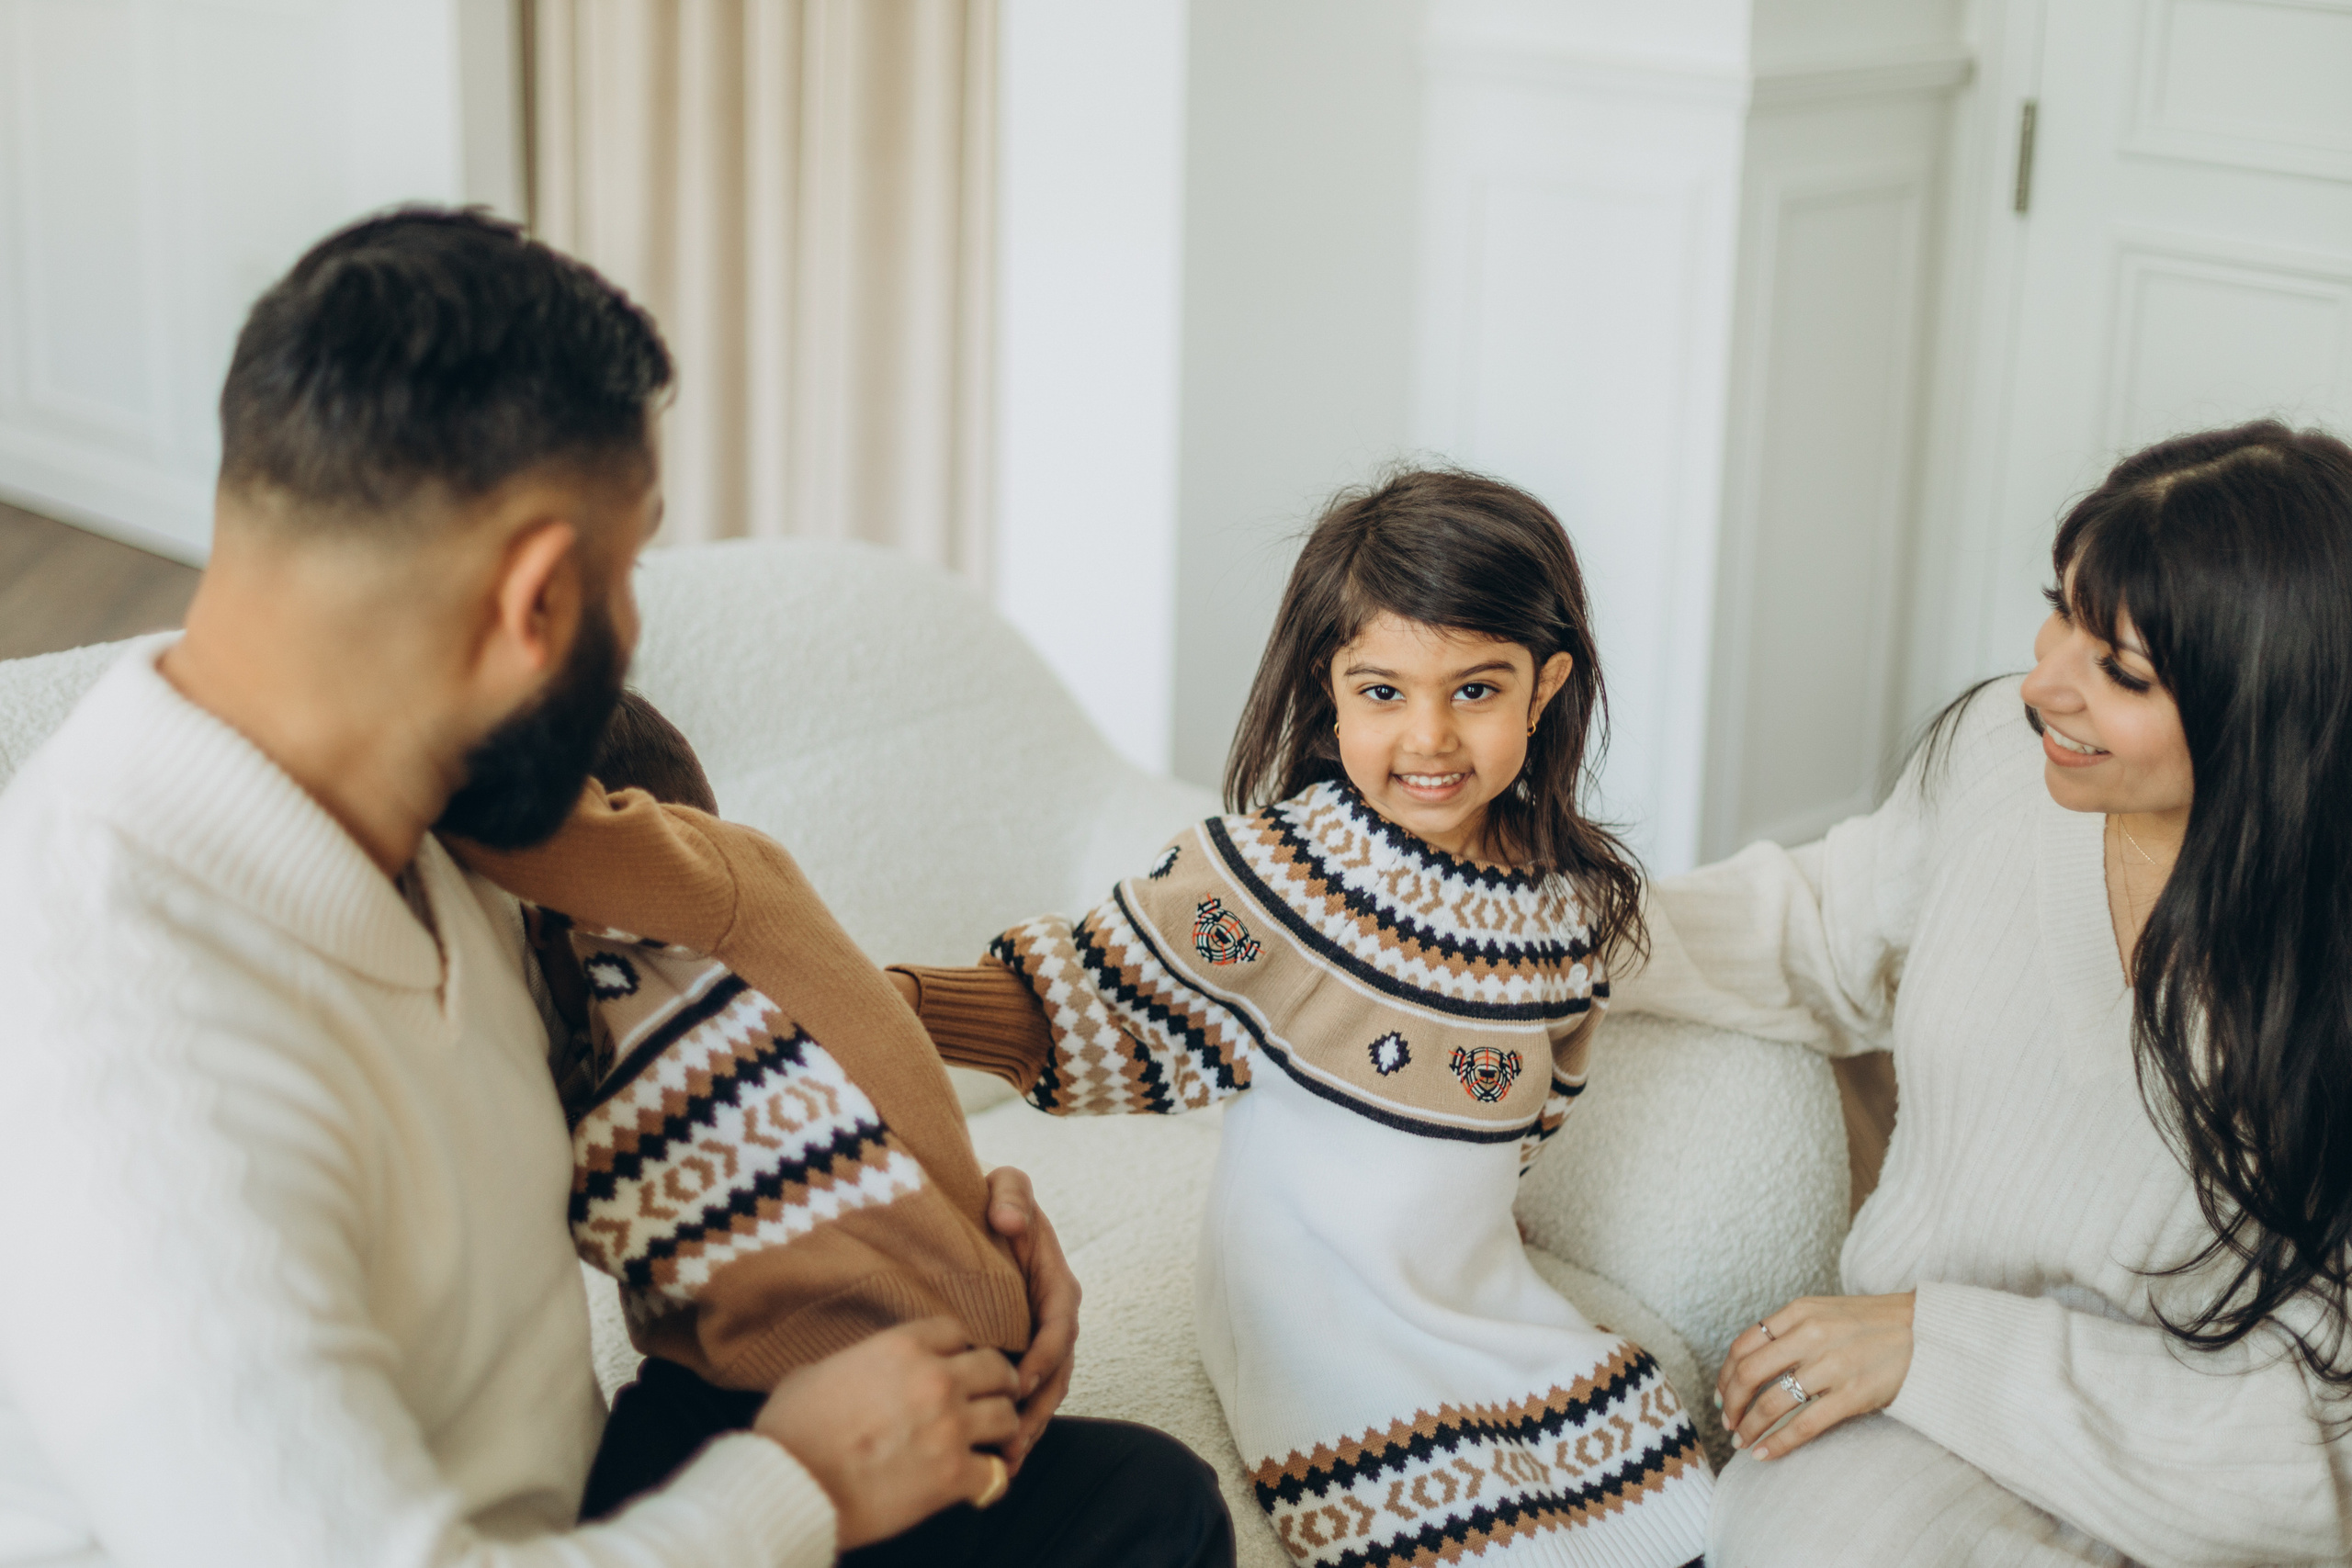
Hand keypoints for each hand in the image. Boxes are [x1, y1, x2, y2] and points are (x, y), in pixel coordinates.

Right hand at [754, 1317, 1019, 1549]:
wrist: (790, 1483)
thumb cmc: (790, 1430)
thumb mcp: (813, 1373)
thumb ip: (849, 1364)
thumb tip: (847, 1374)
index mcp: (902, 1347)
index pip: (956, 1331)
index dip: (959, 1349)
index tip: (958, 1364)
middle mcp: (935, 1379)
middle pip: (995, 1367)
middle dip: (997, 1382)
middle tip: (993, 1396)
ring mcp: (949, 1426)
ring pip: (1007, 1416)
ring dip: (1000, 1429)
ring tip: (992, 1440)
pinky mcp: (952, 1475)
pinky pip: (996, 1474)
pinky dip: (990, 1480)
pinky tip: (978, 1483)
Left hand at [984, 1164, 1079, 1472]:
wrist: (977, 1215)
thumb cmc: (995, 1200)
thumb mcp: (1005, 1184)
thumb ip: (1012, 1193)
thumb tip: (1008, 1219)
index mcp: (1057, 1283)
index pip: (1060, 1325)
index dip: (1045, 1355)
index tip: (1021, 1379)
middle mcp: (1055, 1318)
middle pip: (1057, 1373)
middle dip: (1036, 1410)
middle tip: (1011, 1442)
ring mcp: (1039, 1342)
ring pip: (1044, 1394)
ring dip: (1027, 1429)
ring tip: (1003, 1463)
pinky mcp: (1021, 1356)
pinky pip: (1025, 1397)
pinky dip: (1015, 1426)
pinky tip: (995, 1460)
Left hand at [1715, 1292, 1914, 1460]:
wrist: (1926, 1329)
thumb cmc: (1870, 1324)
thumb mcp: (1823, 1311)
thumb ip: (1789, 1330)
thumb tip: (1749, 1364)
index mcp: (1799, 1312)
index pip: (1743, 1345)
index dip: (1725, 1375)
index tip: (1721, 1396)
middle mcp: (1811, 1335)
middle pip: (1749, 1373)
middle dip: (1731, 1403)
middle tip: (1728, 1423)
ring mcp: (1832, 1365)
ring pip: (1772, 1402)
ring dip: (1750, 1426)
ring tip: (1742, 1442)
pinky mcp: (1853, 1394)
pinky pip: (1804, 1425)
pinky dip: (1778, 1443)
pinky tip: (1764, 1454)